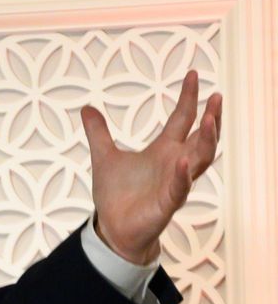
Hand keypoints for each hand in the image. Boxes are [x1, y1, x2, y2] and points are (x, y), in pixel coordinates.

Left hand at [81, 70, 221, 265]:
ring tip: (210, 120)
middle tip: (217, 97)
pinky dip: (182, 174)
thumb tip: (87, 109)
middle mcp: (175, 163)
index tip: (193, 75)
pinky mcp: (168, 203)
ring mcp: (175, 183)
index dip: (189, 98)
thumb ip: (99, 133)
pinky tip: (184, 160)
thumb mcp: (104, 157)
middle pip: (201, 137)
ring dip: (207, 140)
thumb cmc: (116, 195)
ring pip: (201, 159)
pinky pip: (180, 187)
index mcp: (164, 150)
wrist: (112, 228)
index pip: (182, 119)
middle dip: (211, 118)